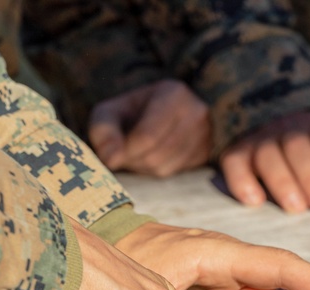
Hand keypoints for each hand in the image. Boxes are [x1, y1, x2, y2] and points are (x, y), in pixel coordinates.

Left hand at [88, 79, 210, 177]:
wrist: (154, 114)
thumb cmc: (128, 113)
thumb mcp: (108, 113)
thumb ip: (104, 132)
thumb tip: (111, 160)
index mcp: (174, 94)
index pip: (148, 136)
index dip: (125, 151)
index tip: (111, 155)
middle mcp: (196, 114)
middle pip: (155, 156)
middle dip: (132, 160)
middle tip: (122, 151)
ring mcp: (205, 136)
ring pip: (163, 168)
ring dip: (142, 167)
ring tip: (136, 152)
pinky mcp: (204, 155)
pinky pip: (173, 174)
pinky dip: (156, 170)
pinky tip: (151, 156)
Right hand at [219, 110, 309, 212]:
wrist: (272, 124)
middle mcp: (288, 129)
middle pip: (299, 148)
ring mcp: (260, 140)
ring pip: (268, 155)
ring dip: (283, 181)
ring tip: (295, 208)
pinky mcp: (236, 152)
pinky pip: (235, 163)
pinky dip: (242, 181)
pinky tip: (254, 202)